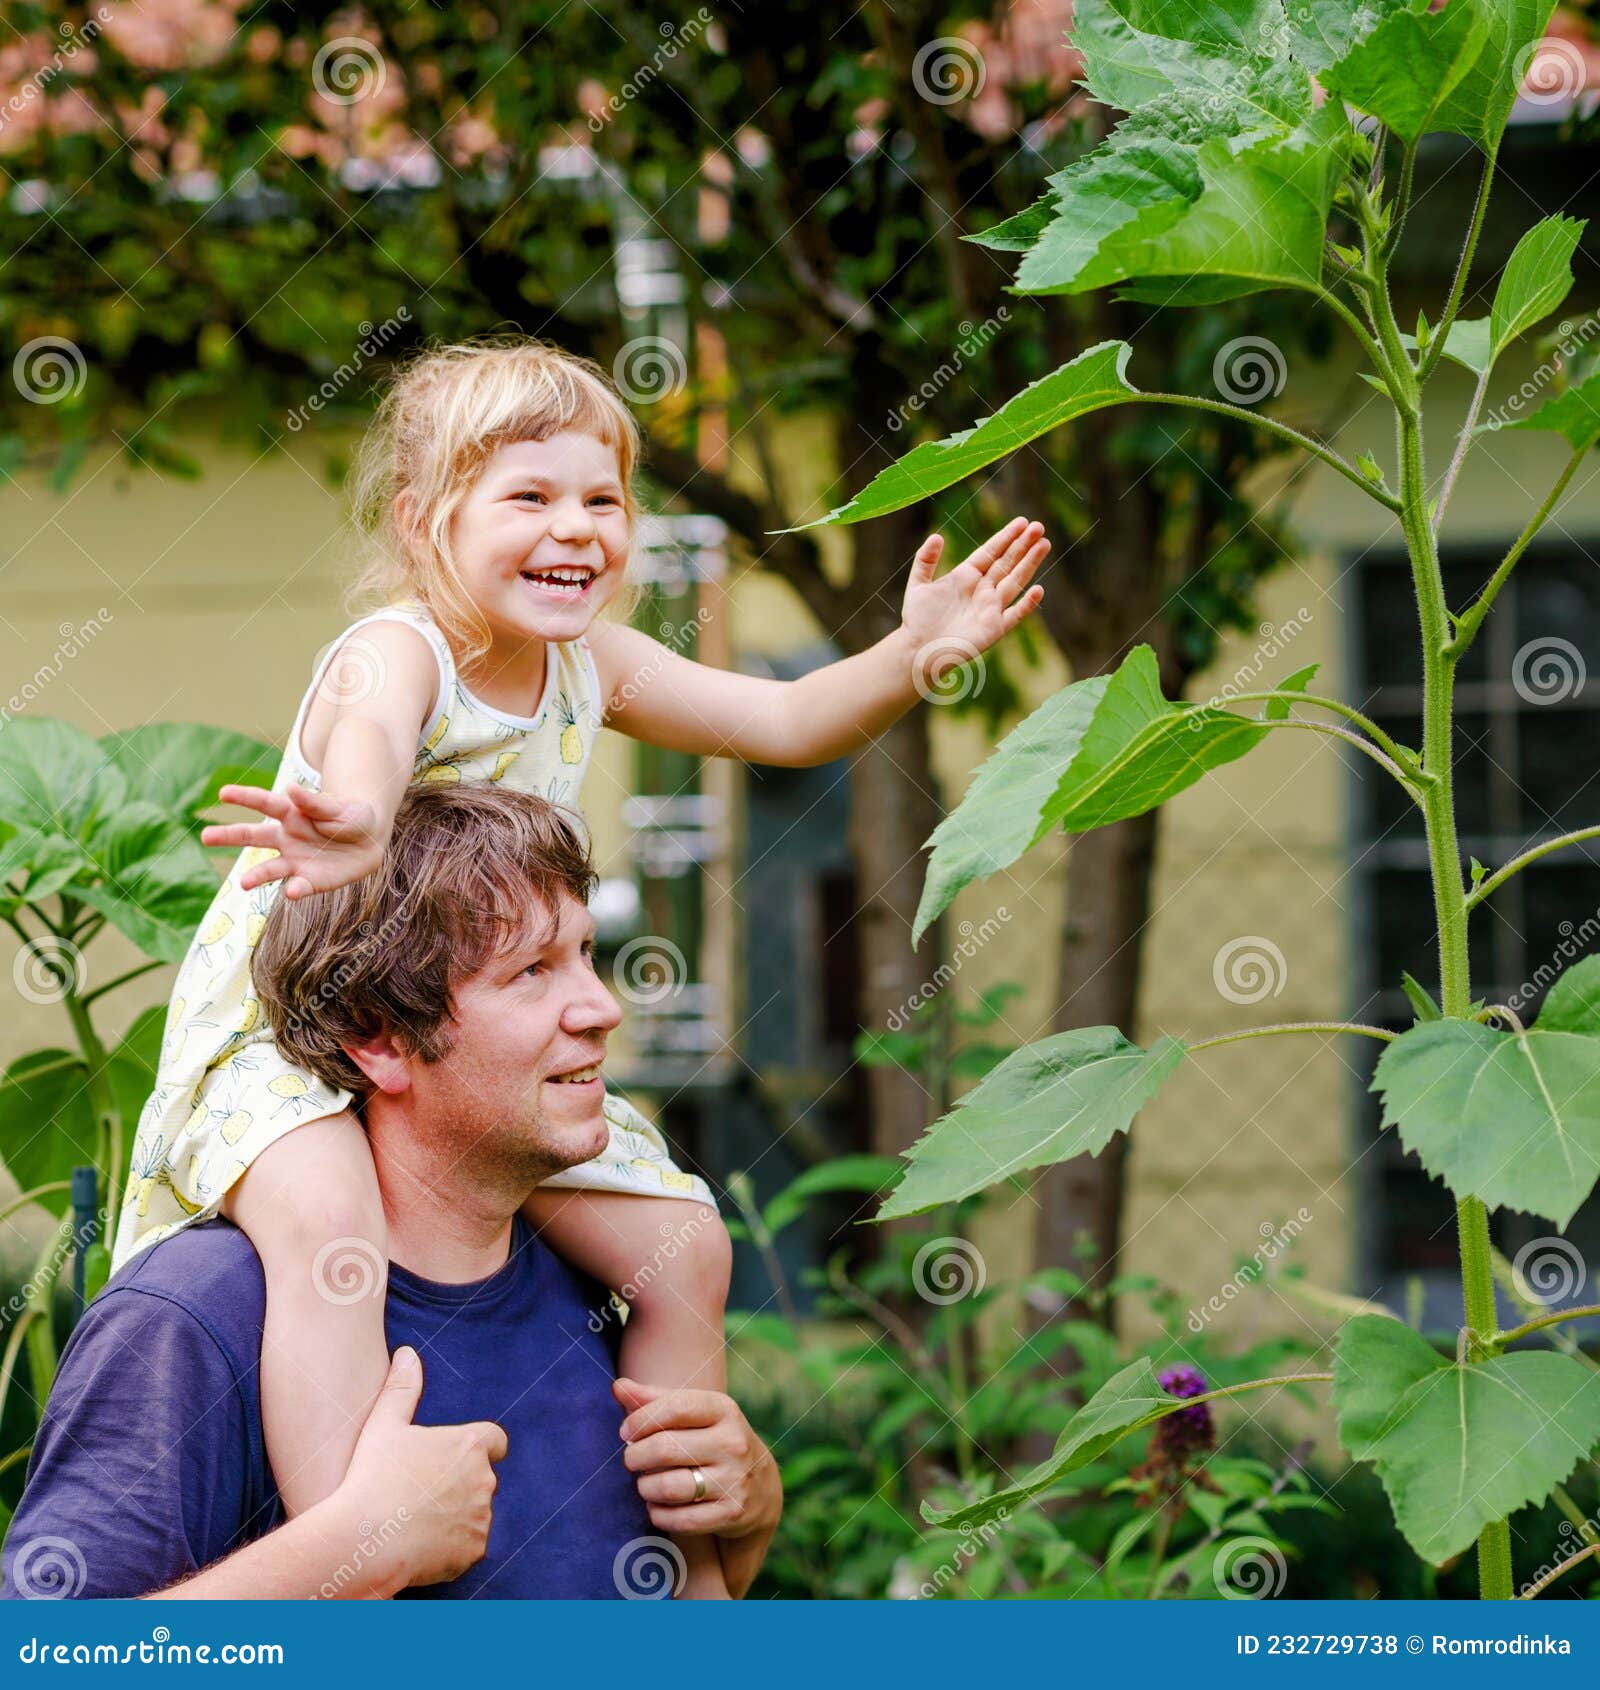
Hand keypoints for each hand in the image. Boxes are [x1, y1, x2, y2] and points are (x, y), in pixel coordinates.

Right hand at [201, 782, 384, 898]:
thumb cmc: (350, 816)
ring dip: (256, 876)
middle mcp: (287, 837)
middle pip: (254, 837)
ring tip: (243, 883)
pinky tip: (291, 891)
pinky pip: (300, 886)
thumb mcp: (339, 807)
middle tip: (204, 836)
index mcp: (292, 813)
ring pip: (270, 868)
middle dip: (229, 836)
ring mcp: (296, 860)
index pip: (265, 803)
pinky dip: (295, 889)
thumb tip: (291, 788)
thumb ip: (316, 803)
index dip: (244, 797)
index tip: (223, 792)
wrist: (370, 841)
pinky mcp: (310, 880)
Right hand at [337, 1347, 507, 1593]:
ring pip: (473, 1514)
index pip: (495, 1441)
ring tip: (414, 1521)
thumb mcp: (383, 1424)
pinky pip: (466, 1547)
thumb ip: (402, 1388)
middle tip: (419, 1495)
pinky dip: (449, 1549)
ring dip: (454, 1517)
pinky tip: (419, 1546)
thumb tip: (408, 1353)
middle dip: (458, 1486)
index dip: (479, 1449)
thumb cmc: (372, 1477)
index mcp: (470, 1444)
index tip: (455, 1459)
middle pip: (480, 1480)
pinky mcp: (474, 1550)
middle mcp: (484, 1479)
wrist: (364, 1540)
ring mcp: (481, 1516)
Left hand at [614, 1377, 780, 1541]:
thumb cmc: (712, 1440)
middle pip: (665, 1449)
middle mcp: (733, 1443)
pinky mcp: (731, 1513)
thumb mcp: (695, 1414)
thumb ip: (655, 1400)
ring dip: (644, 1487)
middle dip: (635, 1456)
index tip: (625, 1430)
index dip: (641, 1419)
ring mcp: (734, 1479)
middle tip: (630, 1459)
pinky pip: (679, 1519)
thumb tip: (618, 1387)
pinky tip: (656, 1506)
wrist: (761, 1486)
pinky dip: (658, 1514)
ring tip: (643, 1483)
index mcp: (724, 1410)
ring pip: (668, 1487)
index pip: (675, 1408)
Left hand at [899, 516, 1047, 687]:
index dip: (1006, 537)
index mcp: (966, 576)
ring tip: (1044, 545)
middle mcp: (982, 589)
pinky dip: (1027, 604)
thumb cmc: (917, 619)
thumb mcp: (918, 585)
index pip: (991, 552)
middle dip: (1023, 545)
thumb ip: (925, 560)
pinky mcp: (994, 628)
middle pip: (1007, 563)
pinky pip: (1015, 614)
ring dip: (1029, 564)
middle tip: (1039, 526)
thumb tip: (937, 536)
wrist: (918, 650)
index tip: (1022, 522)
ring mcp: (990, 608)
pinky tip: (1038, 590)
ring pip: (1015, 582)